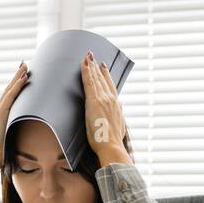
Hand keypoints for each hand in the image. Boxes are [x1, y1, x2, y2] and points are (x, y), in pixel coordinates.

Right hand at [0, 61, 29, 164]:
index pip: (8, 96)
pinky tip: (24, 78)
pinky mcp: (0, 113)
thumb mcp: (9, 137)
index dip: (15, 85)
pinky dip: (18, 86)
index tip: (22, 75)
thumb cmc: (0, 152)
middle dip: (16, 76)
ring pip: (10, 90)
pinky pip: (11, 96)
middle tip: (24, 64)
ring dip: (18, 77)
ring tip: (25, 66)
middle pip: (8, 89)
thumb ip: (14, 131)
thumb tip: (24, 133)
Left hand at [81, 51, 131, 165]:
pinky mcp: (94, 101)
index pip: (110, 86)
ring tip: (87, 56)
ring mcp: (103, 99)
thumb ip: (118, 116)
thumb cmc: (112, 142)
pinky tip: (84, 63)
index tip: (103, 66)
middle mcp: (111, 99)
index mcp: (116, 105)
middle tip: (92, 56)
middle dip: (97, 67)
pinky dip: (86, 71)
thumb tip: (120, 109)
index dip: (106, 75)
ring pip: (95, 78)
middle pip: (103, 79)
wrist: (111, 146)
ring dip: (91, 66)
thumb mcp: (119, 127)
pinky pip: (89, 82)